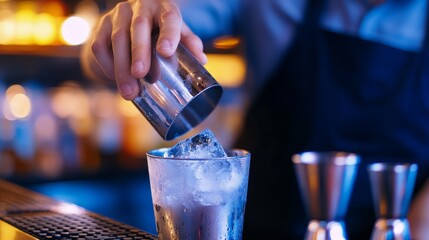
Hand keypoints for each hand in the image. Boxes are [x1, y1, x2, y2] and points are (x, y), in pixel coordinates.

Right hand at [80, 0, 206, 99]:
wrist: (128, 23)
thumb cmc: (159, 31)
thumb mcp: (177, 33)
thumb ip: (189, 44)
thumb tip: (202, 61)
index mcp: (163, 8)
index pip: (169, 18)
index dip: (169, 34)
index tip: (166, 52)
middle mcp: (140, 7)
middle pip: (138, 27)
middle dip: (139, 52)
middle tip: (141, 75)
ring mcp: (118, 15)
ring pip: (117, 38)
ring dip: (122, 67)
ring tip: (130, 92)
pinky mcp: (101, 26)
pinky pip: (99, 46)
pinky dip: (107, 65)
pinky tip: (114, 80)